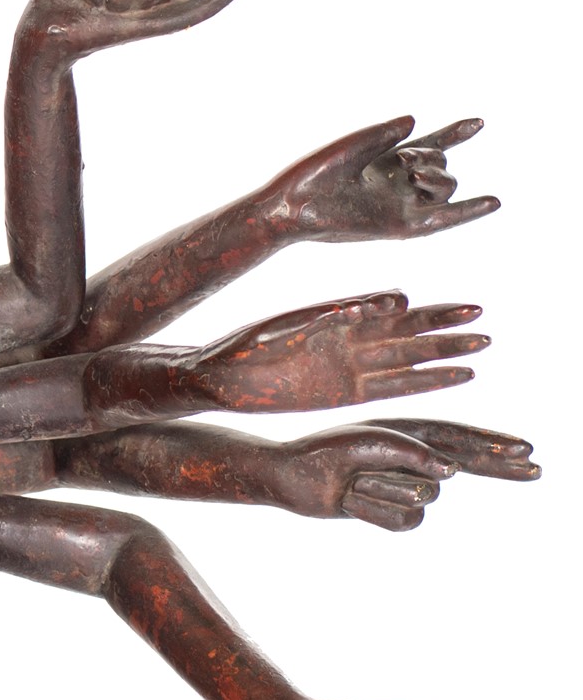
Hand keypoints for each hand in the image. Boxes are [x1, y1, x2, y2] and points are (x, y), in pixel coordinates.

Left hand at [180, 292, 487, 412]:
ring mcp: (348, 367)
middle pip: (406, 332)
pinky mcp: (343, 393)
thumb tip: (368, 305)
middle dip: (444, 330)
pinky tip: (450, 378)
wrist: (215, 380)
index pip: (389, 311)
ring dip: (440, 356)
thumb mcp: (279, 330)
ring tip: (477, 351)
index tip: (460, 309)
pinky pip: (389, 387)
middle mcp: (347, 340)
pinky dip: (420, 382)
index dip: (425, 311)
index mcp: (333, 318)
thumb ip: (325, 319)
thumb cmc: (238, 348)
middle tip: (483, 326)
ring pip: (406, 360)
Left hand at [266, 419, 540, 528]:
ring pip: (422, 499)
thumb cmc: (329, 452)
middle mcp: (412, 459)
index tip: (526, 451)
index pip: (462, 439)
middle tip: (536, 469)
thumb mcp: (371, 443)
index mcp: (409, 434)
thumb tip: (455, 471)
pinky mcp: (391, 512)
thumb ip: (416, 452)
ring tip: (355, 480)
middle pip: (469, 466)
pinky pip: (403, 521)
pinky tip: (353, 499)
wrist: (291, 479)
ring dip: (384, 491)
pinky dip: (375, 511)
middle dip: (499, 466)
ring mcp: (403, 486)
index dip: (494, 445)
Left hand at [273, 115, 499, 243]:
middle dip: (431, 157)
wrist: (294, 205)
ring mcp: (401, 205)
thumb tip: (416, 121)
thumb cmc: (315, 173)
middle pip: (440, 166)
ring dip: (438, 177)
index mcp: (387, 161)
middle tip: (404, 161)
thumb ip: (385, 132)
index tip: (479, 122)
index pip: (430, 145)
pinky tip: (493, 201)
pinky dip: (467, 211)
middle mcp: (398, 183)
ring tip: (412, 175)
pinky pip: (442, 220)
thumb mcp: (353, 144)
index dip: (455, 133)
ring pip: (444, 187)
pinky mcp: (398, 226)